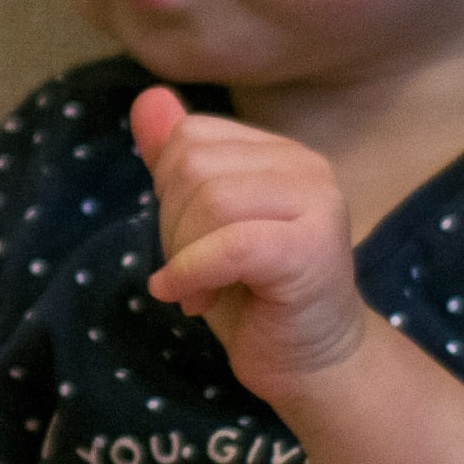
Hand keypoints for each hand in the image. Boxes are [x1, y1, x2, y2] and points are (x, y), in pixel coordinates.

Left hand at [129, 85, 371, 396]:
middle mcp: (306, 165)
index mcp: (278, 153)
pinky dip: (193, 273)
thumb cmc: (254, 296)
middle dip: (173, 226)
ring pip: (210, 200)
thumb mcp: (200, 224)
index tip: (188, 242)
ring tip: (204, 291)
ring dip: (185, 256)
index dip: (169, 192)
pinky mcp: (313, 249)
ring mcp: (318, 203)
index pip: (189, 136)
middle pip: (193, 165)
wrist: (313, 365)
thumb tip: (146, 98)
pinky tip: (189, 299)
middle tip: (195, 273)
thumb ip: (176, 162)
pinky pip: (229, 245)